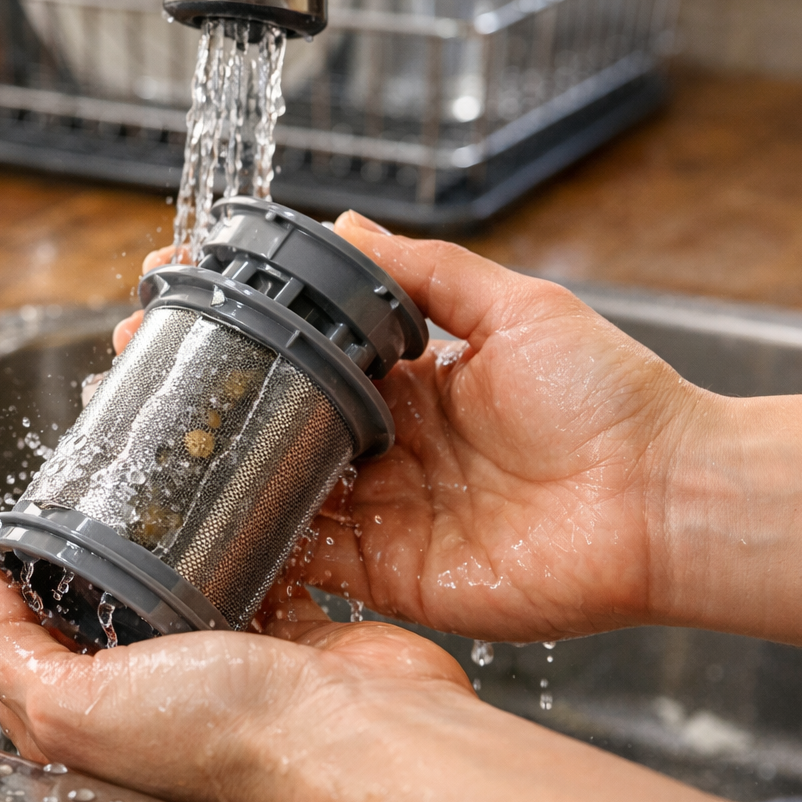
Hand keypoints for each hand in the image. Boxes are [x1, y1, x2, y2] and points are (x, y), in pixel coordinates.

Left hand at [0, 554, 739, 801]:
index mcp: (95, 731)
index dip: (1, 601)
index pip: (22, 658)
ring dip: (155, 545)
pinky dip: (236, 544)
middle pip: (94, 617)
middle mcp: (155, 703)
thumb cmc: (228, 741)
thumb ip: (7, 652)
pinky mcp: (284, 636)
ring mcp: (222, 667)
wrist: (359, 740)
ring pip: (171, 590)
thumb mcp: (72, 708)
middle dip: (79, 562)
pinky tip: (220, 508)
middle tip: (67, 501)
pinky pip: (249, 576)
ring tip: (135, 488)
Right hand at [117, 214, 704, 642]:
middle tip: (138, 370)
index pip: (304, 355)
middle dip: (205, 399)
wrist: (663, 500)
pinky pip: (305, 562)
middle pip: (273, 425)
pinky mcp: (386, 574)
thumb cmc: (610, 398)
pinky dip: (255, 544)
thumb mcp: (516, 306)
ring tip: (146, 437)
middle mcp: (384, 448)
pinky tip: (200, 518)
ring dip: (212, 468)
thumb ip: (425, 271)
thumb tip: (345, 227)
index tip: (182, 298)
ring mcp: (380, 513)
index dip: (243, 334)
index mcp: (409, 384)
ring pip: (275, 491)